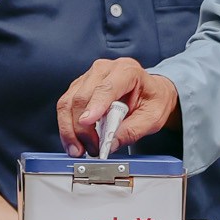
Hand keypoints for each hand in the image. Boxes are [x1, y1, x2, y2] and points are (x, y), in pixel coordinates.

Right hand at [57, 58, 179, 156]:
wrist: (152, 93)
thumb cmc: (153, 100)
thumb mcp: (153, 118)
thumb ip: (132, 131)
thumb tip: (110, 143)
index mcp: (126, 71)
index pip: (106, 88)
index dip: (94, 106)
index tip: (87, 123)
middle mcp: (104, 70)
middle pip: (82, 96)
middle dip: (81, 128)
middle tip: (90, 148)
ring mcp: (89, 77)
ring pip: (68, 102)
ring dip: (69, 129)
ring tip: (79, 149)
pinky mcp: (79, 88)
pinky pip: (65, 106)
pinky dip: (66, 127)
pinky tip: (74, 141)